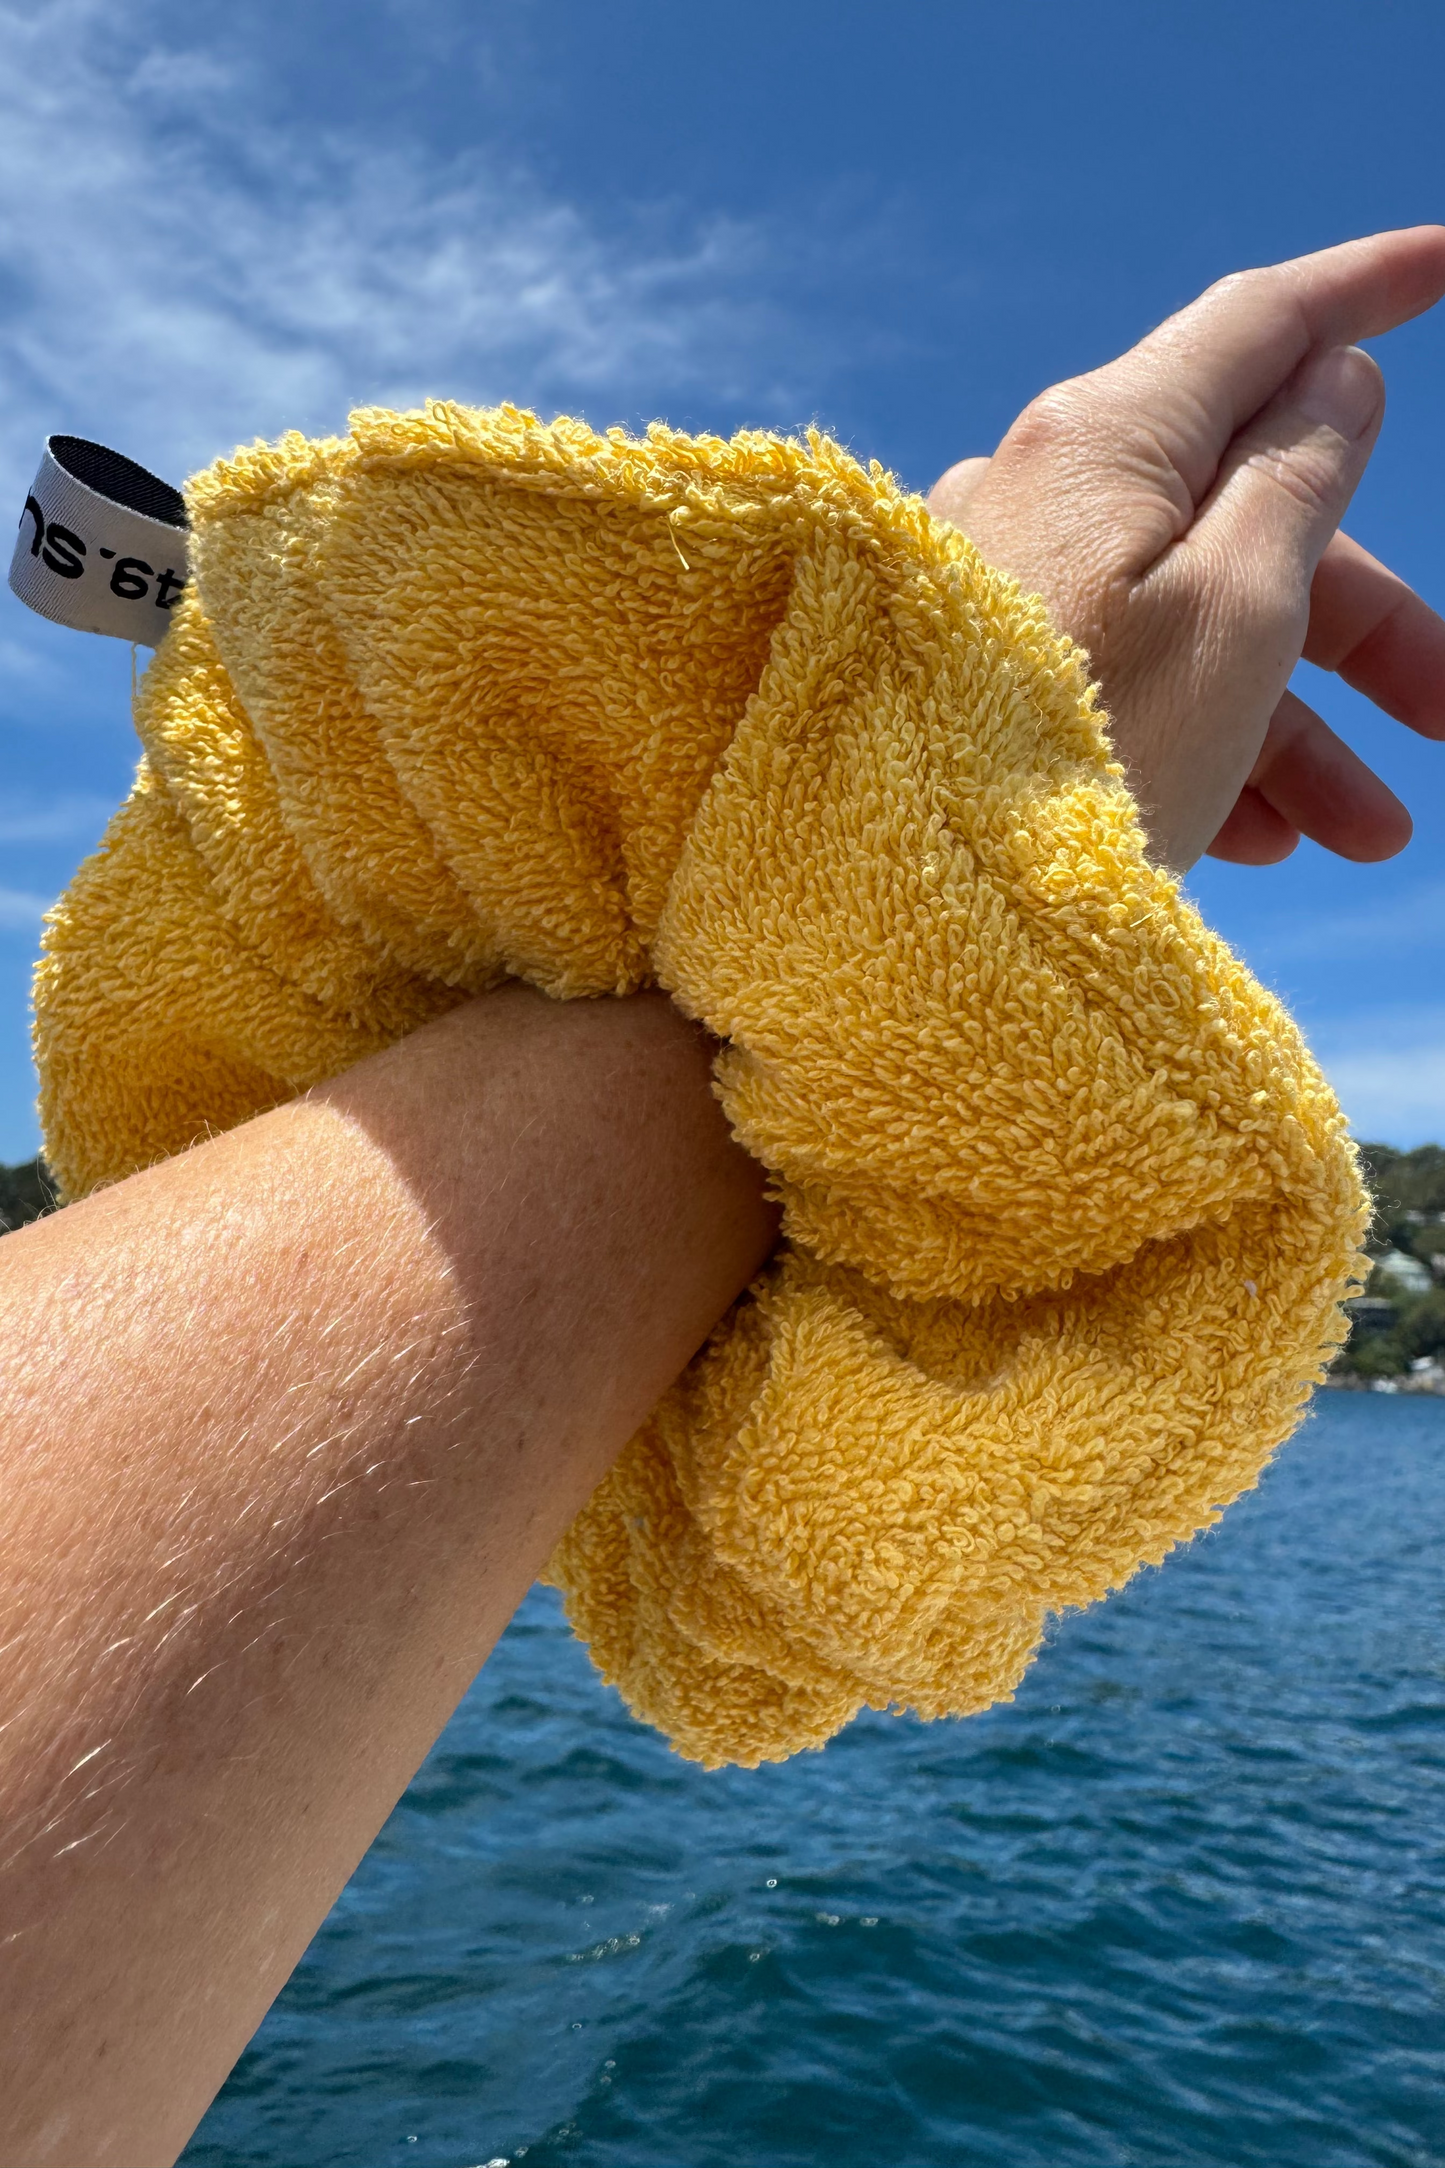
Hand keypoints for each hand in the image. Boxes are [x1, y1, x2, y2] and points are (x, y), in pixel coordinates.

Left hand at [927, 229, 1444, 871]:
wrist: (899, 909)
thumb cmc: (1085, 760)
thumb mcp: (1236, 614)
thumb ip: (1297, 479)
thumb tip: (1330, 376)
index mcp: (1101, 441)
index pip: (1258, 325)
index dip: (1366, 288)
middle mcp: (1034, 493)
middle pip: (1239, 512)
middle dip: (1360, 621)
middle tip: (1444, 713)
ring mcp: (994, 590)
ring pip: (1185, 620)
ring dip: (1292, 721)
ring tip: (1359, 833)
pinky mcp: (971, 684)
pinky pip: (1113, 686)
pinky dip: (1195, 747)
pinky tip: (1256, 839)